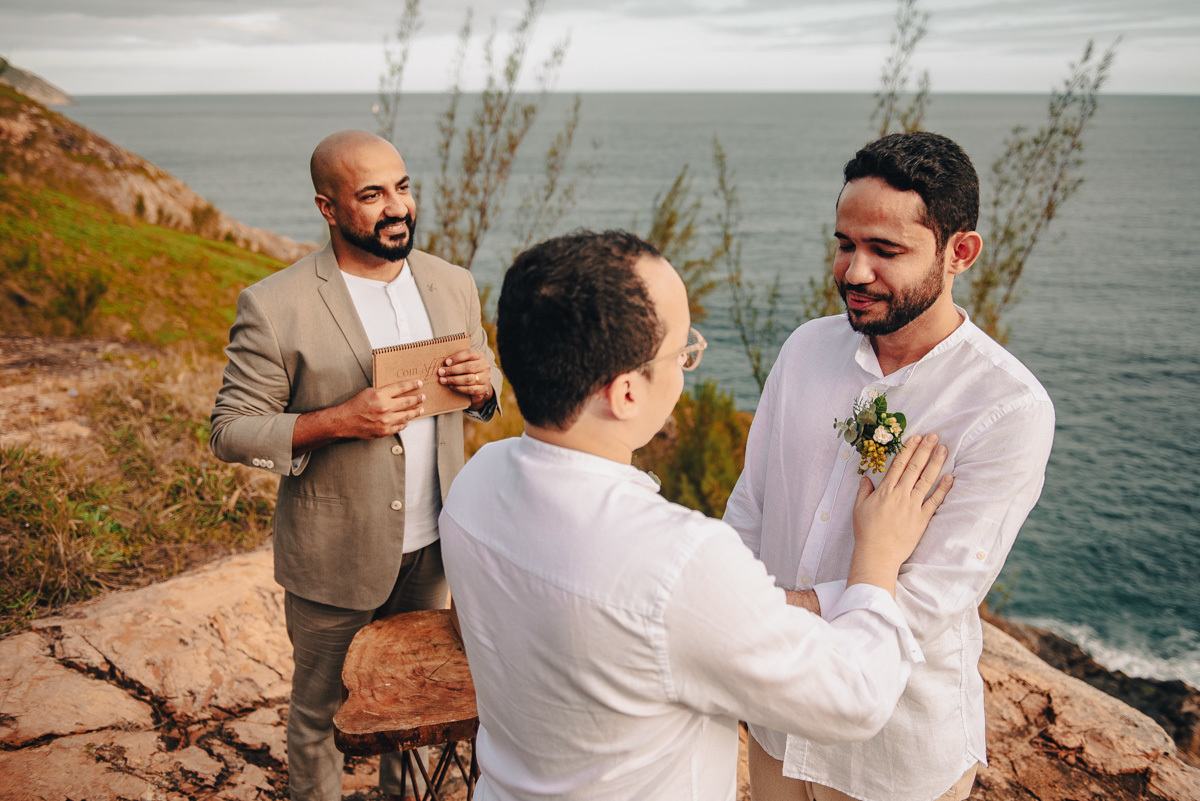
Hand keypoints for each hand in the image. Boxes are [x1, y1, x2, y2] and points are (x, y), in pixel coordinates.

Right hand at [334, 380, 425, 438]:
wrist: (345, 421)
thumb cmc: (355, 406)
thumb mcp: (369, 392)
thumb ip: (383, 392)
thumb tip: (397, 392)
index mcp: (380, 395)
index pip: (401, 388)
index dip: (412, 385)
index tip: (419, 383)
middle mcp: (385, 408)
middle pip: (407, 402)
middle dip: (417, 399)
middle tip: (423, 397)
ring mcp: (386, 421)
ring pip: (406, 416)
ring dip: (415, 412)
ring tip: (420, 409)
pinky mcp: (384, 431)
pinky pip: (399, 427)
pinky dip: (404, 423)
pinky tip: (407, 421)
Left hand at [438, 348, 492, 407]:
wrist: (479, 382)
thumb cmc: (468, 369)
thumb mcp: (465, 361)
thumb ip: (458, 360)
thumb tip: (444, 363)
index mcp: (480, 356)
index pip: (469, 354)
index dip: (457, 357)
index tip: (446, 362)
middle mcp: (485, 366)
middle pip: (468, 367)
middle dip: (452, 370)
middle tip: (441, 372)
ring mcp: (486, 378)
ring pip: (468, 379)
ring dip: (453, 380)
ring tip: (443, 380)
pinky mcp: (483, 389)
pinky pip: (470, 389)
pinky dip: (459, 388)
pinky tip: (451, 386)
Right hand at [847, 433, 953, 595]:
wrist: (878, 554)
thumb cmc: (867, 532)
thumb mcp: (859, 509)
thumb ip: (864, 491)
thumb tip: (866, 479)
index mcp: (885, 491)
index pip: (898, 465)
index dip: (908, 450)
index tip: (916, 438)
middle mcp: (900, 495)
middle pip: (914, 468)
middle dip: (925, 450)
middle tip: (934, 437)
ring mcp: (912, 506)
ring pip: (926, 480)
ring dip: (936, 464)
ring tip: (943, 450)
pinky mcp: (922, 519)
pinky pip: (934, 501)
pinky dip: (943, 489)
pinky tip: (950, 478)